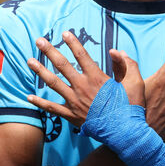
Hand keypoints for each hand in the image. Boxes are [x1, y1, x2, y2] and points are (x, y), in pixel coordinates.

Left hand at [27, 30, 143, 126]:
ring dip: (41, 71)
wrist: (124, 132)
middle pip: (62, 65)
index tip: (64, 33)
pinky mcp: (72, 115)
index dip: (73, 43)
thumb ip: (127, 63)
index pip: (82, 55)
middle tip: (39, 40)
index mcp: (97, 77)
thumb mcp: (135, 81)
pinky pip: (52, 108)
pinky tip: (29, 97)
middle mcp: (82, 87)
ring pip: (53, 83)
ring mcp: (75, 101)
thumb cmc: (131, 106)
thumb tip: (116, 51)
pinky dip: (41, 102)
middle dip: (50, 51)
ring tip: (30, 61)